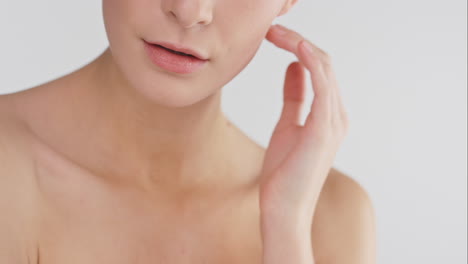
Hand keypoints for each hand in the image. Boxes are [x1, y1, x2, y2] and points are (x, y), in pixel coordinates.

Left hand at [259, 24, 348, 223]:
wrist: (283, 208)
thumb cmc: (284, 172)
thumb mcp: (287, 124)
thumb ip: (294, 96)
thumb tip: (293, 67)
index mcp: (329, 114)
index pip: (319, 69)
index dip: (298, 48)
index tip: (274, 37)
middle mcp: (337, 114)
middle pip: (322, 63)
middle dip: (297, 41)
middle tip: (270, 29)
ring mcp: (333, 121)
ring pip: (323, 68)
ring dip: (299, 44)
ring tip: (275, 32)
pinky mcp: (324, 129)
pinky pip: (322, 84)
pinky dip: (311, 61)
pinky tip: (296, 46)